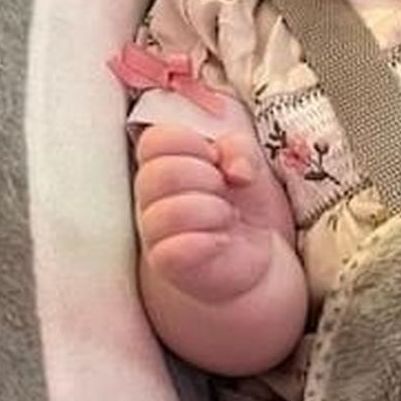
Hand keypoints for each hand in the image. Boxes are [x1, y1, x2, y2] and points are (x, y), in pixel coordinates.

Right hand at [134, 124, 292, 304]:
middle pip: (160, 173)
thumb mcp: (247, 160)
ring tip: (228, 216)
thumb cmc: (239, 198)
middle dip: (206, 177)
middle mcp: (151, 194)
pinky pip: (172, 251)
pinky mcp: (166, 262)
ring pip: (169, 212)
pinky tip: (223, 240)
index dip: (194, 143)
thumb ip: (239, 148)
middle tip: (224, 189)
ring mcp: (154, 230)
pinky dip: (209, 242)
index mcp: (164, 159)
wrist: (248, 249)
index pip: (157, 138)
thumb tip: (234, 169)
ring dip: (213, 210)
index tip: (216, 158)